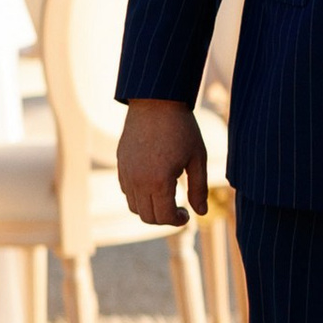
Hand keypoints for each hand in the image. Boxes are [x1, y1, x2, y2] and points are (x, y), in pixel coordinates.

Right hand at [118, 96, 208, 227]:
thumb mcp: (197, 158)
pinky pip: (126, 191)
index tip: (187, 214)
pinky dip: (138, 196)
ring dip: (150, 209)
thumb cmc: (181, 128)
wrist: (156, 101)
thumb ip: (199, 188)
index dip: (177, 220)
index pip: (164, 216)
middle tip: (179, 209)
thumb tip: (201, 212)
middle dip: (164, 218)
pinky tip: (153, 185)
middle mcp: (138, 180)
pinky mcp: (120, 163)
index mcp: (159, 181)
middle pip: (147, 216)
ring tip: (166, 198)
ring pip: (134, 206)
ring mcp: (126, 172)